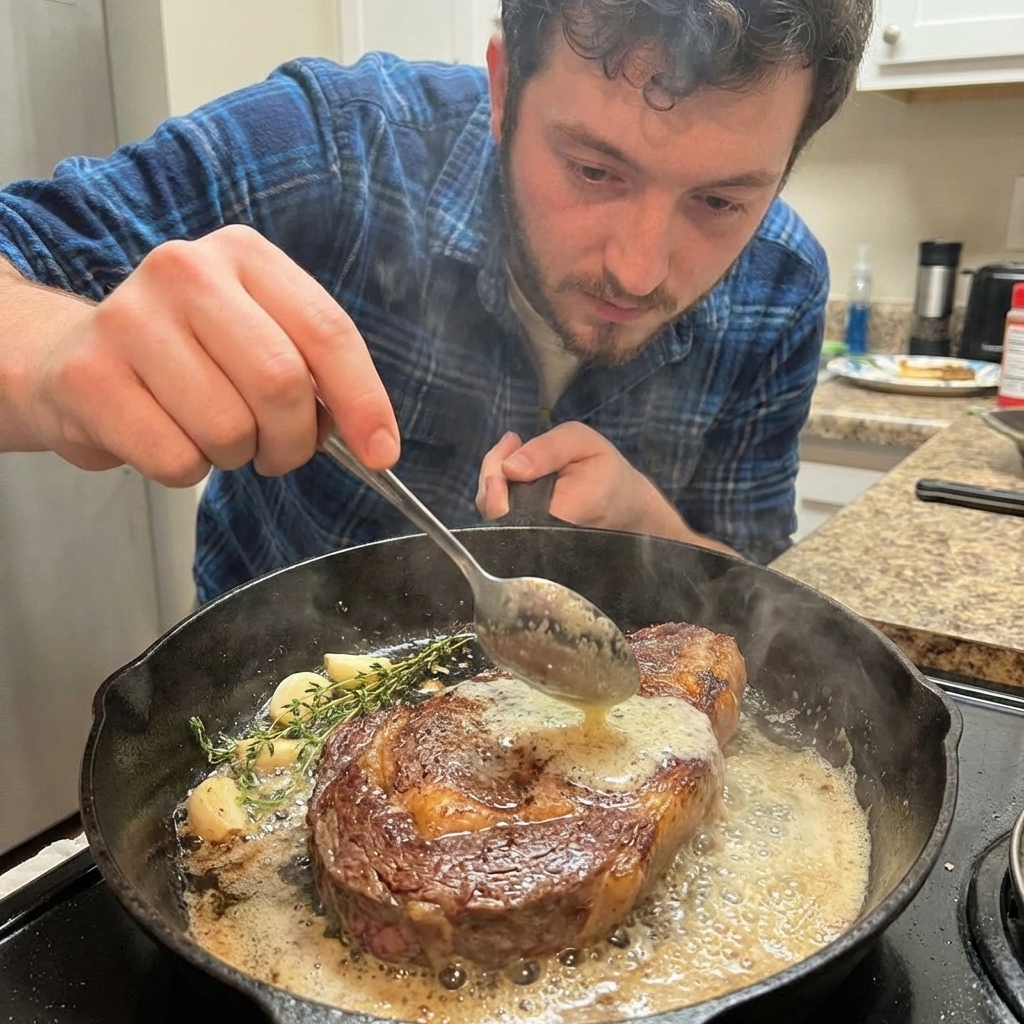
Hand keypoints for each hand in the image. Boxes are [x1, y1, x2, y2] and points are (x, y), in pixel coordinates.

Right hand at [0, 225, 398, 484]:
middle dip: (295, 440)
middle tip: (280, 452)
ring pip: (228, 429)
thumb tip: (372, 440)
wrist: (76, 359)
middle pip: (281, 382)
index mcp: (245, 256)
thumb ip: (315, 371)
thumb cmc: (189, 358)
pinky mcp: (90, 375)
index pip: (326, 330)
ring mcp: (131, 318)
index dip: (363, 400)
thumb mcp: (258, 336)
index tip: (382, 452)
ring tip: (214, 436)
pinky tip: (169, 440)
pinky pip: (176, 459)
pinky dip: (188, 471)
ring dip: (236, 457)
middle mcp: (186, 271)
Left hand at [476, 422, 735, 553]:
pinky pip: (498, 511)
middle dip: (492, 474)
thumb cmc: (605, 472)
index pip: (507, 513)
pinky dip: (498, 485)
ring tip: (514, 447)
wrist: (623, 505)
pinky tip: (514, 465)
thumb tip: (510, 467)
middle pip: (493, 511)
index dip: (496, 489)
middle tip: (512, 442)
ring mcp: (527, 539)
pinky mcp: (522, 535)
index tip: (506, 462)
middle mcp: (536, 537)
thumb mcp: (583, 444)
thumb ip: (548, 450)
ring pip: (491, 511)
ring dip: (494, 477)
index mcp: (557, 518)